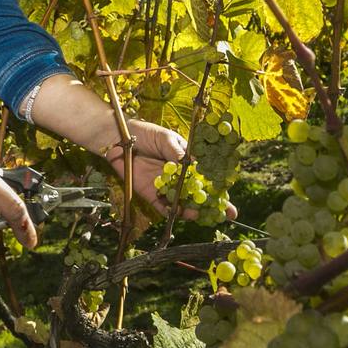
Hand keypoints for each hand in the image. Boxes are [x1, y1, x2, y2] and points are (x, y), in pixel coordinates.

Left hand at [102, 119, 237, 220]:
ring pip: (182, 202)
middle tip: (226, 214)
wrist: (118, 138)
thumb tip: (193, 164)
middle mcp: (178, 176)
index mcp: (186, 161)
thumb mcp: (166, 139)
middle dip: (212, 204)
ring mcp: (165, 186)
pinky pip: (163, 206)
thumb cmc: (145, 133)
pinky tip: (178, 213)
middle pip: (198, 193)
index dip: (219, 186)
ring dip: (191, 210)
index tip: (229, 195)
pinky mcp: (151, 193)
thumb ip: (177, 153)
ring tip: (198, 214)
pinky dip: (171, 212)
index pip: (206, 176)